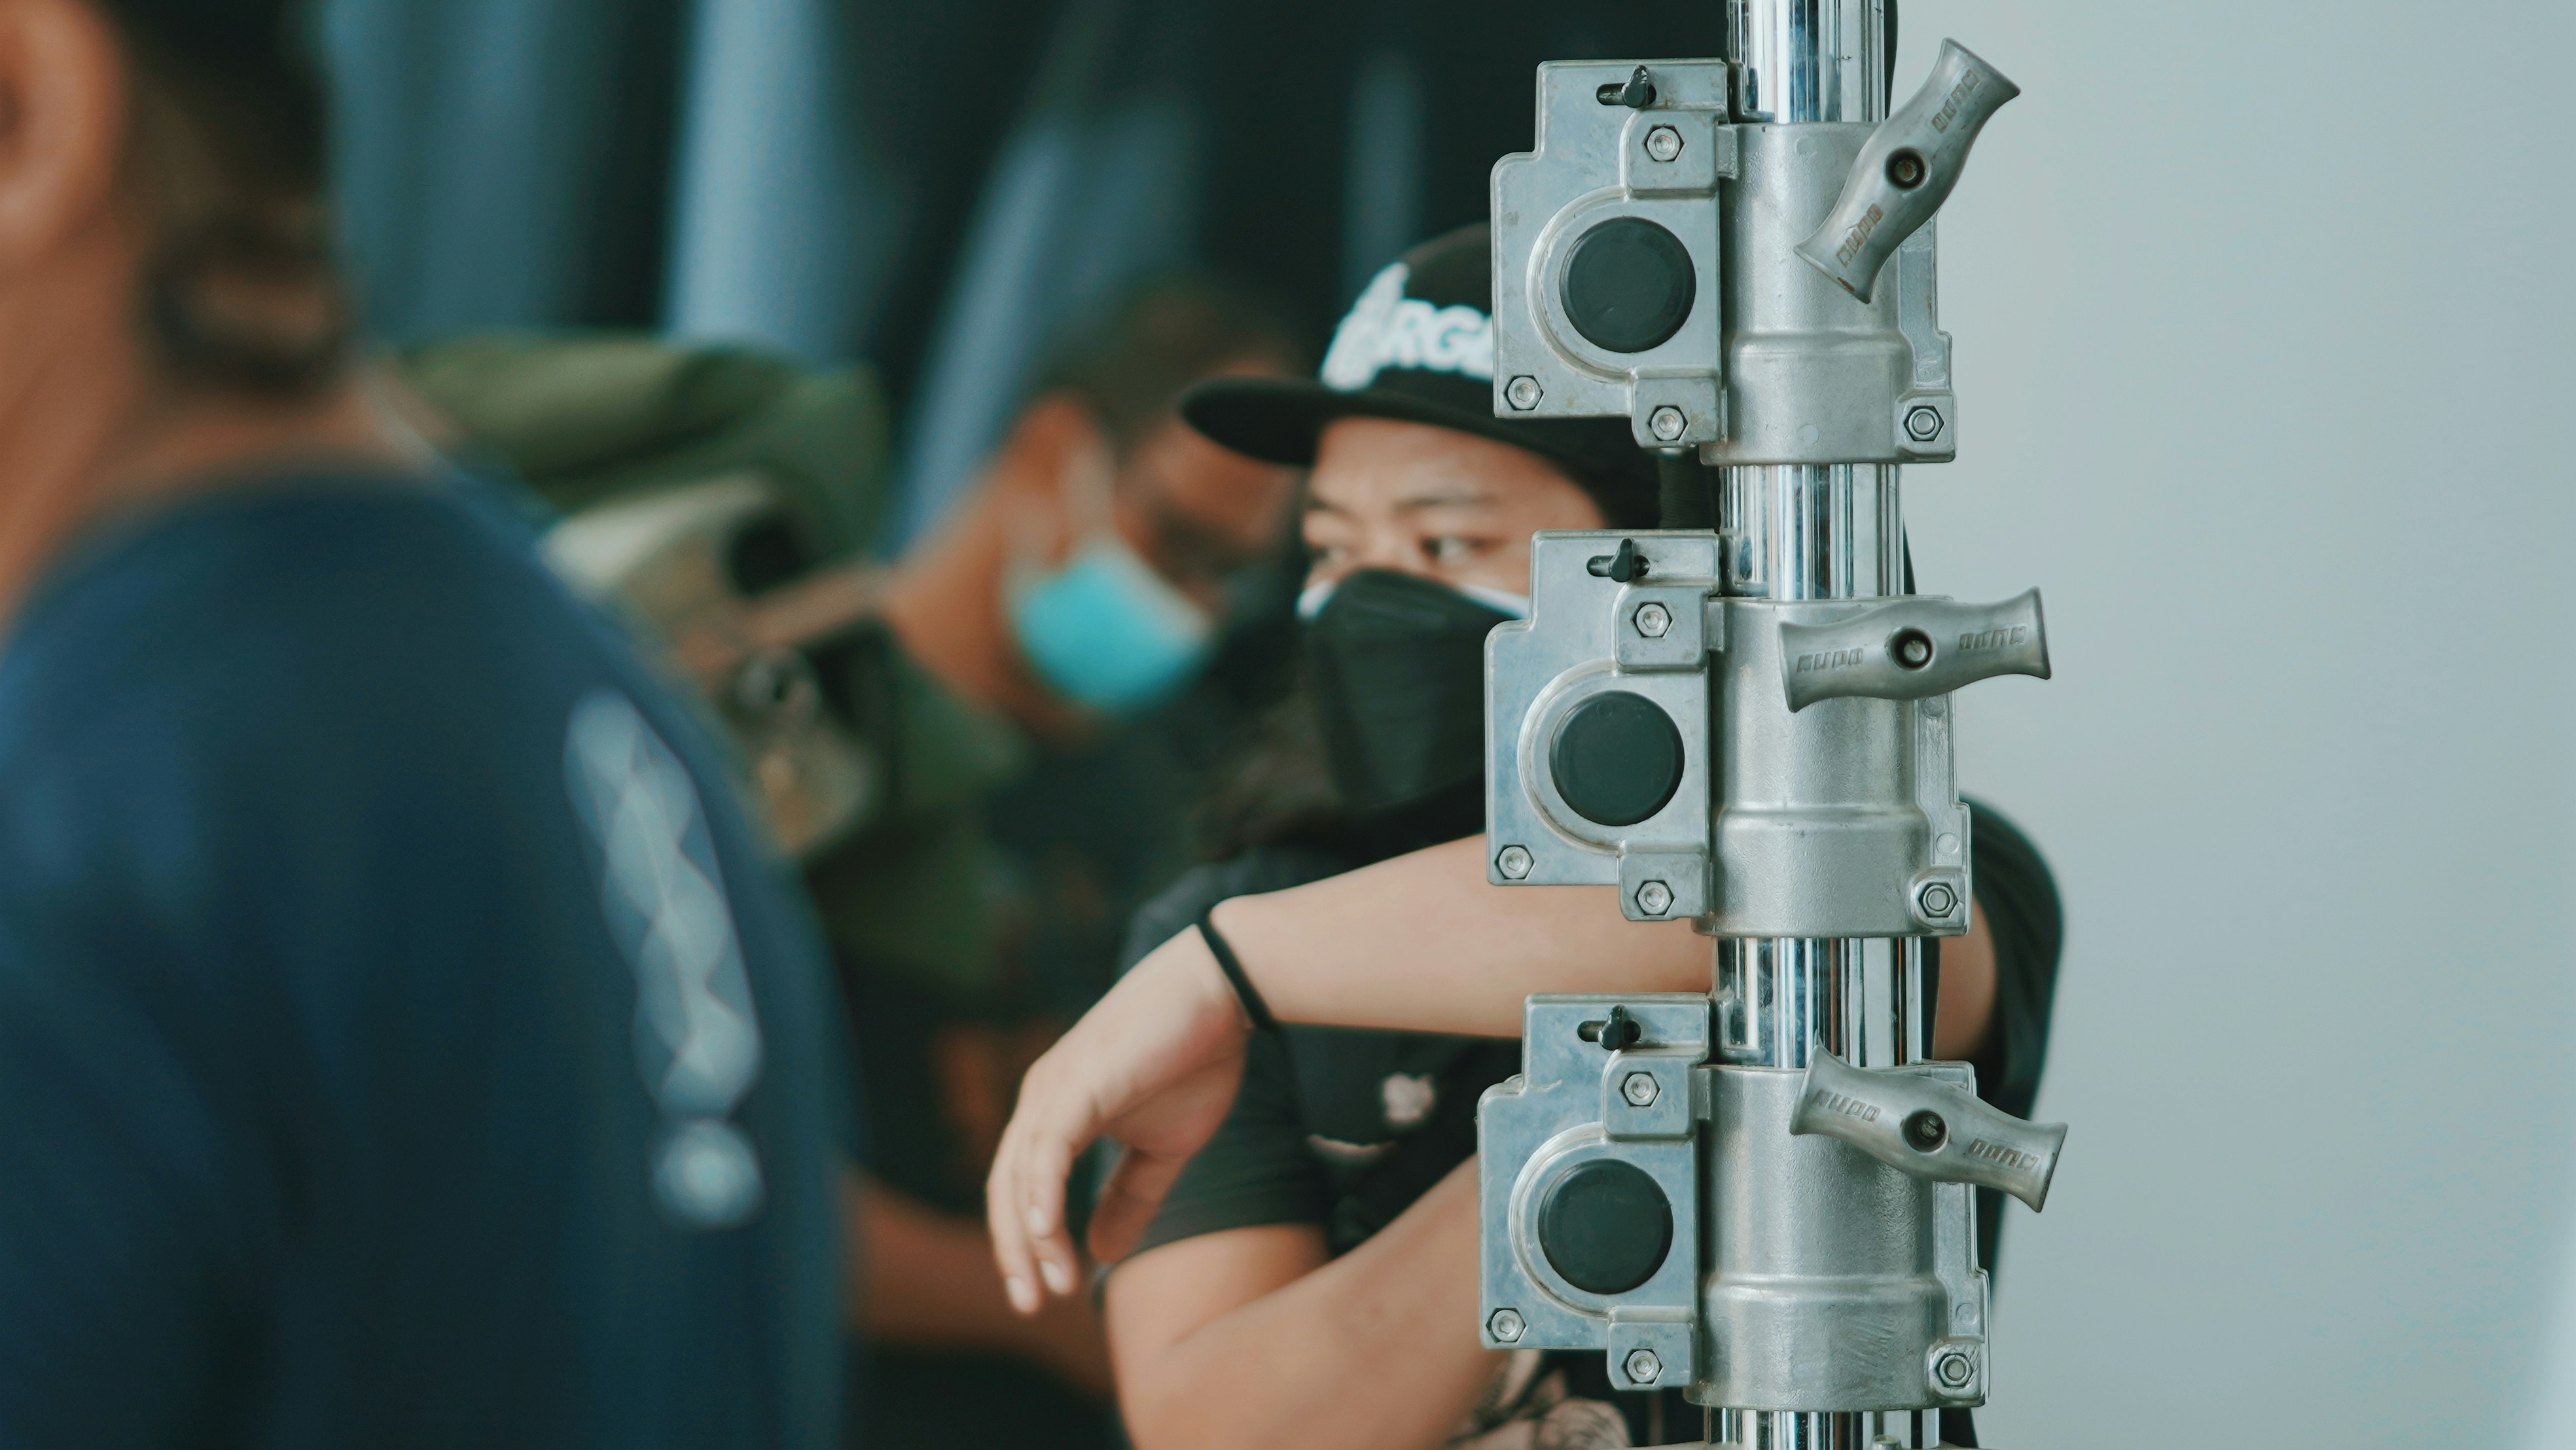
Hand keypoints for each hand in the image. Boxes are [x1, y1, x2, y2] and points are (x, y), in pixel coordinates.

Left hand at [986, 917, 1254, 1313]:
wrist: (1220, 991)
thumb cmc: (1194, 1059)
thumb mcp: (1164, 1148)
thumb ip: (1130, 1198)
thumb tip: (1100, 1257)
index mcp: (1054, 1112)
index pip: (1019, 1190)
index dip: (1026, 1245)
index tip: (1047, 1294)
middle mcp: (1040, 1099)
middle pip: (1005, 1190)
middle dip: (1014, 1253)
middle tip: (1031, 1304)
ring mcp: (1053, 1088)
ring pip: (1020, 1176)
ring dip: (1030, 1237)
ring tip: (1051, 1286)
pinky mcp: (1077, 1082)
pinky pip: (1047, 1146)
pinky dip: (1041, 1192)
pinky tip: (1046, 1231)